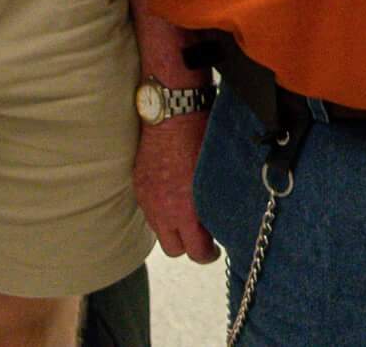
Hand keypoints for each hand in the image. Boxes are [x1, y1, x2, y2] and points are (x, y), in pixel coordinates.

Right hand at [132, 113, 217, 262]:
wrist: (172, 111)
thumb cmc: (201, 136)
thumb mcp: (217, 172)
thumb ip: (217, 201)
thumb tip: (227, 216)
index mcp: (186, 209)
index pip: (196, 252)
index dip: (208, 255)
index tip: (215, 249)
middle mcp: (163, 209)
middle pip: (174, 249)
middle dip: (188, 245)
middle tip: (202, 236)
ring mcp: (147, 198)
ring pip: (159, 230)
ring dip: (173, 227)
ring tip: (187, 213)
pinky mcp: (138, 185)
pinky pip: (149, 210)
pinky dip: (160, 209)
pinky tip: (172, 195)